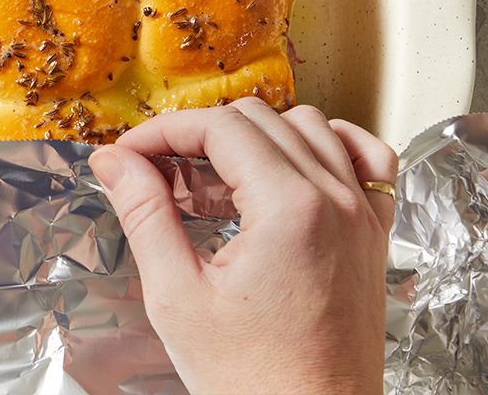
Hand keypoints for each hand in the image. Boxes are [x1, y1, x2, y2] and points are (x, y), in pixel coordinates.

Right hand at [89, 98, 396, 394]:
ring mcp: (363, 214)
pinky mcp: (372, 234)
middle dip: (199, 134)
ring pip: (308, 126)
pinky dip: (322, 147)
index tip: (129, 156)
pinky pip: (362, 157)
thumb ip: (144, 214)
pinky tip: (287, 172)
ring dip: (253, 138)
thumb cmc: (254, 382)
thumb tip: (114, 163)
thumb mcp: (177, 297)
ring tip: (212, 181)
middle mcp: (336, 199)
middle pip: (258, 118)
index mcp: (289, 209)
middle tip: (157, 172)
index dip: (162, 132)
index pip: (218, 127)